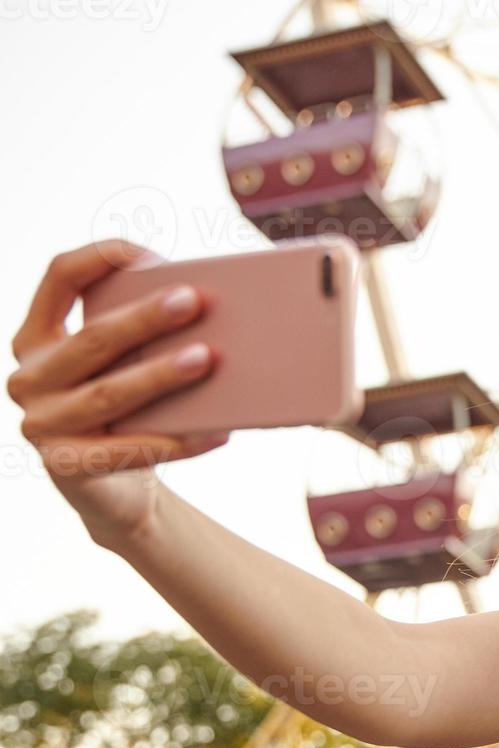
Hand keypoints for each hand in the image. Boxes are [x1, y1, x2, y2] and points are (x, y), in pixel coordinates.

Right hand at [6, 240, 228, 546]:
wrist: (117, 490)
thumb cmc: (130, 411)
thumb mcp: (126, 366)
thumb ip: (145, 337)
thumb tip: (212, 308)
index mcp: (38, 337)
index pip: (60, 278)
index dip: (101, 257)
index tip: (151, 253)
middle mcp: (29, 377)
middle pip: (92, 339)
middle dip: (144, 319)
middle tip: (193, 301)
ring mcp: (41, 424)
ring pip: (108, 394)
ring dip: (160, 376)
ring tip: (207, 360)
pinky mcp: (67, 465)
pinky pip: (128, 450)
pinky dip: (176, 441)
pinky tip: (217, 432)